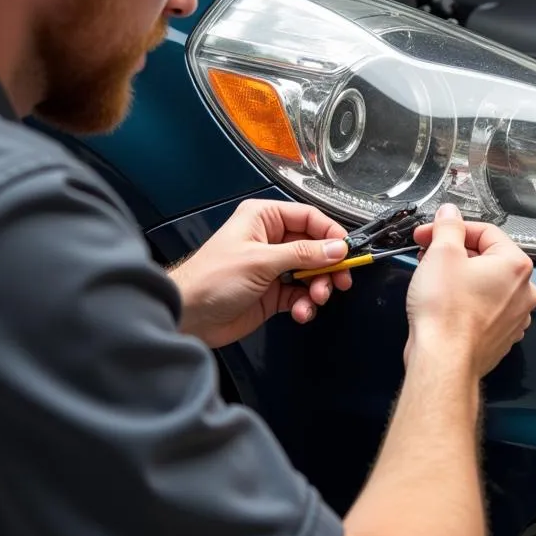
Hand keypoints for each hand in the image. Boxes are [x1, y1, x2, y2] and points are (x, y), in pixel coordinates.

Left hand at [169, 199, 352, 347]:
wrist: (188, 316)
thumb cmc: (211, 278)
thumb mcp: (261, 261)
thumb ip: (302, 254)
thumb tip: (336, 248)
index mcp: (264, 218)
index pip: (309, 218)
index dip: (331, 233)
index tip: (347, 251)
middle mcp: (270, 240)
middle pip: (315, 247)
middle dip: (328, 265)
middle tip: (340, 281)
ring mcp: (272, 267)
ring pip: (311, 273)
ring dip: (318, 287)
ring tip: (315, 298)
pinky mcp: (272, 293)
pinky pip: (300, 295)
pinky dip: (305, 304)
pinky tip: (301, 312)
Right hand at [405, 204, 535, 376]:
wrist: (443, 361)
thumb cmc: (445, 311)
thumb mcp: (442, 253)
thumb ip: (449, 226)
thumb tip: (450, 213)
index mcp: (515, 265)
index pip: (485, 232)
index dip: (451, 228)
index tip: (429, 232)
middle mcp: (523, 291)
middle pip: (486, 257)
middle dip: (454, 252)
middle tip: (427, 254)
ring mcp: (514, 317)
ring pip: (485, 284)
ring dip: (458, 276)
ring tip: (431, 278)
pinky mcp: (500, 336)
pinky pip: (483, 308)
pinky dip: (465, 301)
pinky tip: (443, 303)